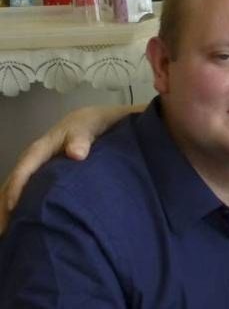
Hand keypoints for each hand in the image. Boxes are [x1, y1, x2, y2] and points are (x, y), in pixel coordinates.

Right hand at [0, 104, 137, 233]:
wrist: (91, 121)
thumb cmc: (87, 125)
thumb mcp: (86, 128)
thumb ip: (81, 140)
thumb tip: (76, 154)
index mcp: (39, 150)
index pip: (23, 170)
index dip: (16, 188)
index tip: (12, 207)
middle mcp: (31, 160)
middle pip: (11, 183)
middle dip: (3, 206)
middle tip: (1, 231)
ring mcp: (34, 168)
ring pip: (14, 189)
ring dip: (6, 209)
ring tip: (5, 233)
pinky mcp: (40, 175)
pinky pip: (24, 190)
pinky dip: (18, 205)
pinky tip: (19, 223)